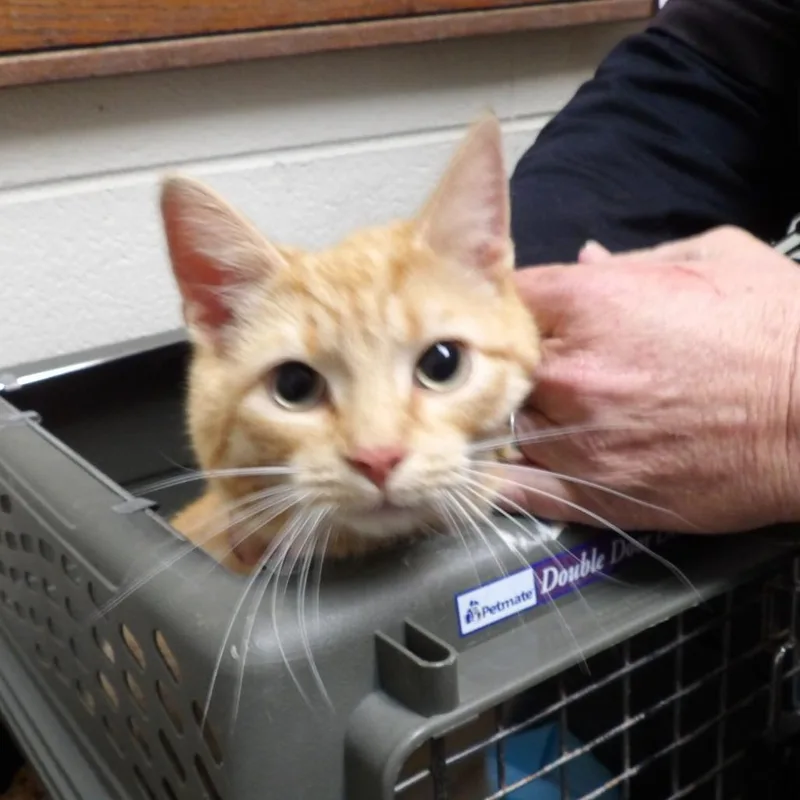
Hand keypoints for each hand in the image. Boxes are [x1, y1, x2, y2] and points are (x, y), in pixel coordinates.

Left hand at [501, 226, 799, 532]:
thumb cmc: (779, 326)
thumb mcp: (715, 258)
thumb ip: (633, 259)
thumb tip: (586, 258)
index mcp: (590, 304)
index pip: (510, 295)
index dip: (511, 302)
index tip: (523, 313)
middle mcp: (570, 374)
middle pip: (498, 366)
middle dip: (511, 363)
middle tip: (532, 366)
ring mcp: (579, 439)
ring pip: (506, 426)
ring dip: (516, 417)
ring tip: (534, 415)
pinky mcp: (595, 495)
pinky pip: (522, 491)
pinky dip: (505, 480)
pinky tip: (498, 471)